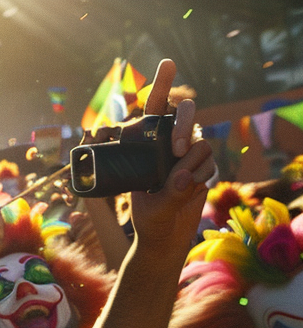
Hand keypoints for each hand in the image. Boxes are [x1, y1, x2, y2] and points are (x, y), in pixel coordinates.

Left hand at [126, 59, 212, 249]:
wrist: (165, 236)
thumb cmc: (149, 219)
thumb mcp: (150, 209)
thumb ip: (167, 194)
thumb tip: (186, 177)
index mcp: (146, 144)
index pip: (154, 109)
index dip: (162, 84)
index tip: (168, 63)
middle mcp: (168, 143)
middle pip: (184, 114)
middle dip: (182, 125)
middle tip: (176, 149)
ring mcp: (188, 153)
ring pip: (200, 142)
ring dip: (192, 163)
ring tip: (179, 185)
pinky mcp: (204, 165)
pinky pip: (209, 161)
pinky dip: (201, 175)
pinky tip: (190, 189)